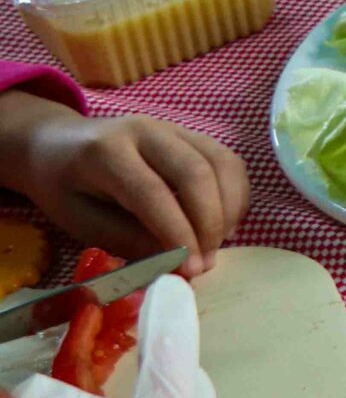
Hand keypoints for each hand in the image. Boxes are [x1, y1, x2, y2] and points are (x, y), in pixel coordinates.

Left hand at [0, 92, 249, 275]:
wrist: (59, 144)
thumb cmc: (64, 187)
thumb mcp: (80, 220)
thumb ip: (126, 238)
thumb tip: (175, 262)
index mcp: (107, 151)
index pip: (153, 192)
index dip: (177, 232)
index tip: (191, 269)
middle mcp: (146, 130)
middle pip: (196, 172)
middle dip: (210, 223)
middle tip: (207, 261)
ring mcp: (174, 128)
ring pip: (221, 162)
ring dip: (229, 208)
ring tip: (217, 244)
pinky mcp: (193, 134)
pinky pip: (228, 160)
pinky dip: (235, 194)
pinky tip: (226, 222)